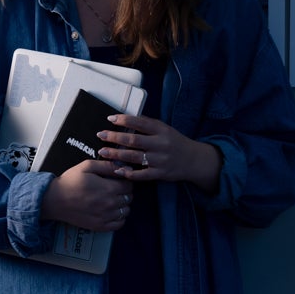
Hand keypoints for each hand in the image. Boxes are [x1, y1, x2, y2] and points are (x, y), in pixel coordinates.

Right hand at [40, 158, 135, 232]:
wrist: (55, 200)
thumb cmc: (70, 181)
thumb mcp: (87, 166)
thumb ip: (106, 165)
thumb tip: (123, 167)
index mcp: (108, 188)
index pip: (129, 185)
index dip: (125, 180)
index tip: (118, 179)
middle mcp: (110, 204)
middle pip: (129, 198)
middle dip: (124, 191)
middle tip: (114, 188)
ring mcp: (105, 217)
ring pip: (126, 210)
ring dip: (122, 204)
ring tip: (112, 199)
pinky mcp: (100, 226)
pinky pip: (119, 224)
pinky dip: (119, 218)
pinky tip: (111, 211)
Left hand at [99, 114, 221, 194]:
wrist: (194, 160)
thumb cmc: (175, 142)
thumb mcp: (165, 129)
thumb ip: (148, 125)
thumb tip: (125, 118)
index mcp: (162, 130)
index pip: (140, 123)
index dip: (124, 120)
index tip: (110, 118)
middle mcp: (161, 144)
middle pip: (134, 140)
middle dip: (114, 137)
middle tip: (101, 135)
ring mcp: (160, 160)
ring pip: (134, 157)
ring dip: (116, 154)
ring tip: (103, 151)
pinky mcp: (160, 174)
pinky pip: (141, 174)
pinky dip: (128, 172)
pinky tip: (117, 170)